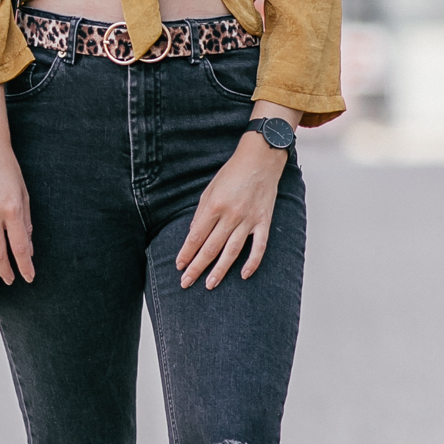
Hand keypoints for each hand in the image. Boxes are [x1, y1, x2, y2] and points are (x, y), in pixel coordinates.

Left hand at [176, 127, 287, 289]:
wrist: (261, 159)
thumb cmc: (233, 172)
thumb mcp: (210, 189)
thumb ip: (201, 213)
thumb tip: (193, 235)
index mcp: (215, 206)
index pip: (196, 237)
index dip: (186, 253)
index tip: (179, 266)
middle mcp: (231, 215)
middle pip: (211, 248)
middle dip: (197, 267)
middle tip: (186, 282)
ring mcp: (249, 220)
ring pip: (232, 251)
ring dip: (220, 270)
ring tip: (209, 284)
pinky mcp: (264, 222)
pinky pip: (258, 247)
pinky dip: (252, 262)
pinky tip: (244, 275)